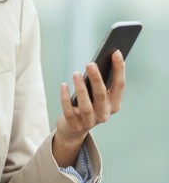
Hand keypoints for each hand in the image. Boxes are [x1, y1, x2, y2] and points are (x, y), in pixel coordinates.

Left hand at [52, 50, 124, 166]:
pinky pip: (69, 111)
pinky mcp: (74, 125)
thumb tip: (97, 60)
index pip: (119, 85)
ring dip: (81, 89)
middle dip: (96, 78)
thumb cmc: (87, 104)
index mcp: (114, 104)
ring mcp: (89, 121)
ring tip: (76, 73)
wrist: (74, 129)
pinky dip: (65, 98)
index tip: (116, 53)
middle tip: (90, 63)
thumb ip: (99, 81)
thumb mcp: (96, 95)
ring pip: (85, 105)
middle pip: (101, 95)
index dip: (119, 69)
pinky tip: (63, 85)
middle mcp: (104, 114)